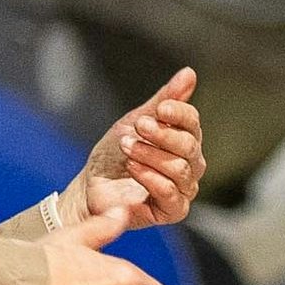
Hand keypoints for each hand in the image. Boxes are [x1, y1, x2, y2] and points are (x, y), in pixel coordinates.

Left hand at [75, 67, 203, 226]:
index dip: (179, 113)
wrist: (91, 185)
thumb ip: (164, 100)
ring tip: (127, 148)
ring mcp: (183, 189)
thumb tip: (189, 72)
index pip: (193, 123)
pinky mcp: (172, 211)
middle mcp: (190, 165)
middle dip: (161, 134)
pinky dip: (150, 177)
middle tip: (137, 127)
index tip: (161, 109)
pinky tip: (132, 168)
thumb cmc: (114, 153)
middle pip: (189, 146)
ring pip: (179, 169)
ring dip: (150, 155)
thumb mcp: (136, 121)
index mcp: (184, 140)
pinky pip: (171, 193)